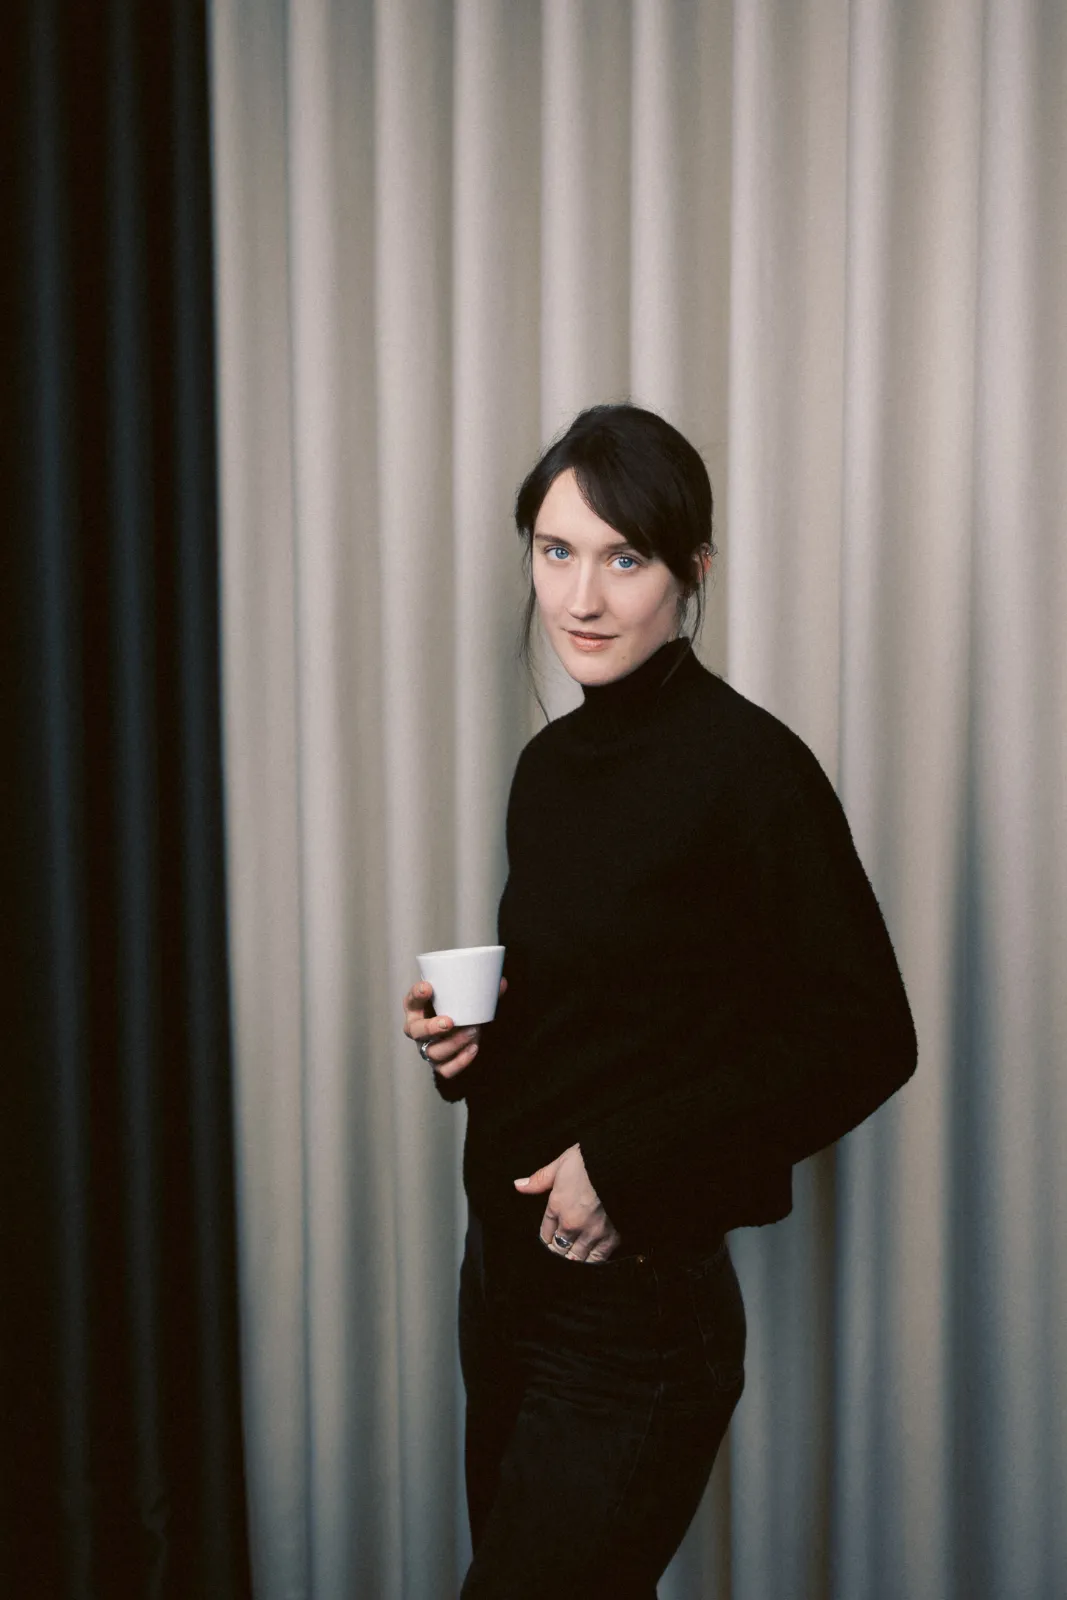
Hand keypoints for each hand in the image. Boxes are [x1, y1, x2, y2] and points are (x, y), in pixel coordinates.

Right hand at [401, 976, 506, 1078]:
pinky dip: (460, 1061)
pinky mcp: (439, 1064)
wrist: (459, 1027)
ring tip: (472, 1031)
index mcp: (417, 1009)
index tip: (428, 987)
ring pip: (433, 1052)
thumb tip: (501, 983)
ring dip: (453, 1043)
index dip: (417, 994)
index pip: (411, 1001)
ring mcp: (427, 1049)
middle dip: (431, 1028)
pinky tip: (473, 1048)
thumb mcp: (459, 996)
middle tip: (449, 1021)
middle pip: (415, 1032)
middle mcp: (417, 1030)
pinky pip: (446, 1070)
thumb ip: (479, 989)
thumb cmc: (455, 1008)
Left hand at [514, 1143, 621, 1261]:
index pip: (545, 1233)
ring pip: (576, 1256)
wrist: (621, 1164)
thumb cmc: (590, 1161)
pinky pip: (598, 1258)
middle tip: (561, 1249)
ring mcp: (592, 1232)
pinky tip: (591, 1258)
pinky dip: (593, 1260)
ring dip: (573, 1257)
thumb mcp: (561, 1163)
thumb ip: (539, 1179)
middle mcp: (572, 1223)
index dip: (546, 1237)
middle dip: (559, 1249)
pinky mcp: (612, 1237)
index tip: (549, 1239)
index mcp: (557, 1205)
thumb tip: (518, 1185)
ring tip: (574, 1256)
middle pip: (559, 1248)